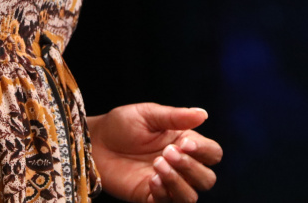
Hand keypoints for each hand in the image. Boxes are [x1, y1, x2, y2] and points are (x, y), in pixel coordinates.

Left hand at [87, 103, 222, 202]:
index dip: (204, 151)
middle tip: (167, 153)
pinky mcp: (150, 196)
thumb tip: (203, 113)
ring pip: (191, 196)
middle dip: (191, 167)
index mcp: (185, 143)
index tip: (185, 143)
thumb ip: (175, 116)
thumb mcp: (148, 114)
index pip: (212, 153)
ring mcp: (167, 183)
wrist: (94, 141)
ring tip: (157, 164)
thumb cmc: (122, 124)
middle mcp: (180, 166)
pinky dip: (164, 193)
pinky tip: (151, 179)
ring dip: (179, 182)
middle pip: (207, 179)